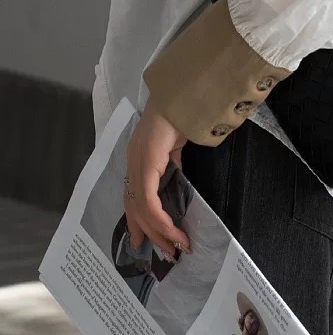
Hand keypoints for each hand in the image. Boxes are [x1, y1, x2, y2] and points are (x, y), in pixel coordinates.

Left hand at [125, 99, 190, 258]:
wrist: (184, 94)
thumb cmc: (183, 114)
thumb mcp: (177, 146)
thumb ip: (174, 164)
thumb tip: (178, 182)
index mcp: (139, 158)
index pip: (134, 197)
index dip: (138, 221)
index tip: (143, 242)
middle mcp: (133, 163)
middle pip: (135, 208)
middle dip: (150, 233)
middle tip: (166, 252)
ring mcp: (138, 163)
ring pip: (141, 208)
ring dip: (159, 230)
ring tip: (175, 245)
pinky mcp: (146, 163)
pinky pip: (149, 199)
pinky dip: (160, 217)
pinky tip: (171, 228)